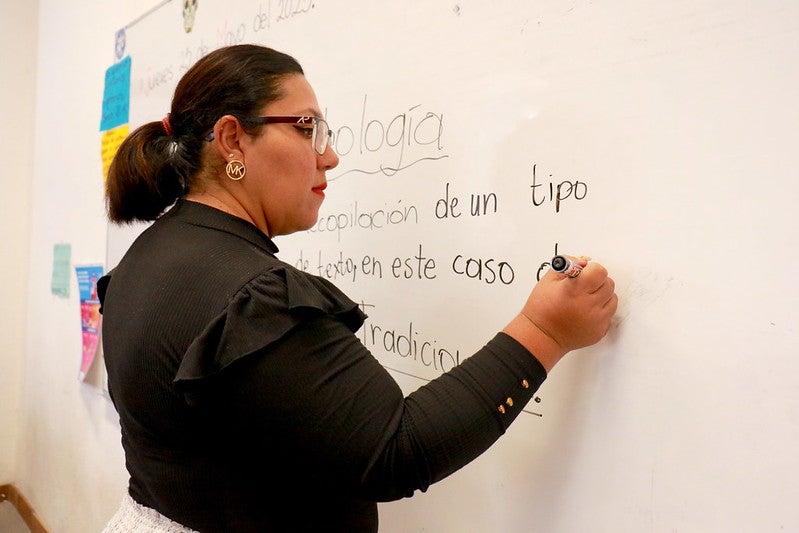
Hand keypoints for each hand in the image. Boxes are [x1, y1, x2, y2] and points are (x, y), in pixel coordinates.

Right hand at [503, 257, 617, 370]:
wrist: (540, 336)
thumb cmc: (541, 309)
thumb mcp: (548, 280)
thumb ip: (568, 264)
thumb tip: (585, 261)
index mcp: (574, 290)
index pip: (599, 271)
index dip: (592, 269)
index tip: (584, 273)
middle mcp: (588, 305)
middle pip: (609, 284)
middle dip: (598, 282)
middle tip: (584, 287)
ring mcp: (596, 320)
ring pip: (612, 299)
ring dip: (602, 296)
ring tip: (585, 301)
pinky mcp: (600, 331)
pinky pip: (609, 315)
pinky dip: (600, 312)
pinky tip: (586, 313)